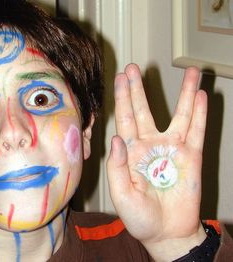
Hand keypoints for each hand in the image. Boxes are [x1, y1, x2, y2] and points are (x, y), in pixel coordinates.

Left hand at [107, 64, 207, 259]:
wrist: (165, 232)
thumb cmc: (139, 216)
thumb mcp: (121, 194)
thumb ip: (117, 166)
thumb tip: (117, 139)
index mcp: (130, 151)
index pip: (124, 118)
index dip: (122, 98)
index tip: (120, 77)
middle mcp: (150, 144)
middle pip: (144, 110)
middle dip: (138, 89)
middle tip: (133, 67)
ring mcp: (172, 148)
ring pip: (179, 114)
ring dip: (184, 93)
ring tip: (191, 71)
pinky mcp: (192, 157)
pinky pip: (196, 131)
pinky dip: (200, 113)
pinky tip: (201, 95)